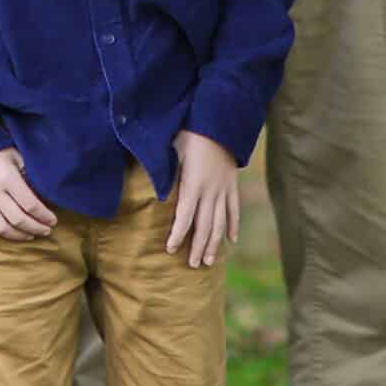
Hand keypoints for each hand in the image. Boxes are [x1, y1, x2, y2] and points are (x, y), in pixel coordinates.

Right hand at [0, 148, 55, 240]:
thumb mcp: (17, 157)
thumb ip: (30, 175)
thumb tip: (45, 195)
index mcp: (8, 178)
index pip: (30, 204)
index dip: (44, 216)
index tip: (53, 221)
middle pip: (18, 220)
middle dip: (36, 228)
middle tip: (46, 230)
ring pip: (1, 228)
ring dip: (18, 236)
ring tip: (30, 235)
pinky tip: (9, 232)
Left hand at [166, 131, 239, 267]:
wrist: (222, 121)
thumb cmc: (192, 133)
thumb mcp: (173, 150)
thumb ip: (164, 171)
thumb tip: (151, 190)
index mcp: (194, 184)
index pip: (185, 216)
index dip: (177, 234)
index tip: (170, 250)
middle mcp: (211, 191)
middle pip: (205, 225)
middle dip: (198, 247)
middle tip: (193, 265)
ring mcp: (224, 189)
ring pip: (220, 222)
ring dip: (215, 243)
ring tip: (209, 261)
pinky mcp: (232, 185)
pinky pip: (234, 209)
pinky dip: (234, 225)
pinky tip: (232, 240)